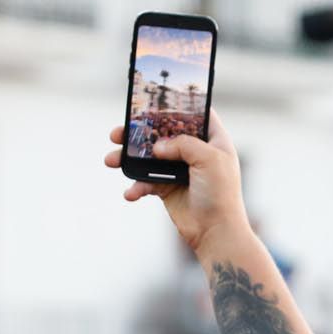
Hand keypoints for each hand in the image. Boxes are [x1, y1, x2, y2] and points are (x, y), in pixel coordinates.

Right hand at [103, 112, 251, 259]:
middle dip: (139, 132)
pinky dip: (136, 187)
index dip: (179, 107)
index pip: (197, 115)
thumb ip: (183, 144)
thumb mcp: (208, 158)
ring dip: (128, 159)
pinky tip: (130, 193)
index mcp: (213, 140)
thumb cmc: (221, 194)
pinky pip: (146, 183)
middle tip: (119, 133)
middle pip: (163, 134)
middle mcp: (196, 153)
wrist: (215, 232)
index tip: (156, 101)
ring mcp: (180, 171)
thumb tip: (157, 147)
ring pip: (149, 158)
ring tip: (111, 160)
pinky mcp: (168, 189)